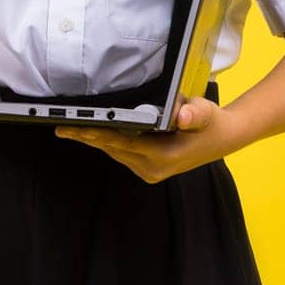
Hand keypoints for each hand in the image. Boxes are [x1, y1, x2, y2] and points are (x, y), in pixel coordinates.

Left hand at [54, 96, 243, 182]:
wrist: (221, 139)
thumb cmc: (210, 123)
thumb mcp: (205, 113)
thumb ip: (194, 114)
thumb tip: (182, 115)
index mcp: (163, 156)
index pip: (123, 143)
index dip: (99, 134)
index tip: (78, 129)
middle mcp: (153, 168)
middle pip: (113, 150)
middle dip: (87, 137)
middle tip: (62, 127)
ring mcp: (149, 171)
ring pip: (115, 153)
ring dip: (95, 141)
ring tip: (71, 129)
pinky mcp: (147, 169)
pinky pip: (122, 155)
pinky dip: (108, 143)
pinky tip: (93, 134)